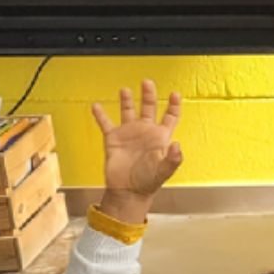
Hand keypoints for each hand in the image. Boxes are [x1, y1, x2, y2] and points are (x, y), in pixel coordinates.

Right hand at [91, 80, 184, 207]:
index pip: (170, 117)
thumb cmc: (148, 182)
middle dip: (148, 95)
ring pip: (128, 112)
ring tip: (125, 90)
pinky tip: (96, 105)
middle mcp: (145, 132)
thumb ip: (173, 159)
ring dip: (127, 100)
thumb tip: (178, 145)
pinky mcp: (113, 139)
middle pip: (149, 108)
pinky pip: (106, 123)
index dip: (173, 105)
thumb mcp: (164, 171)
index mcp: (160, 137)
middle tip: (147, 82)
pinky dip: (100, 114)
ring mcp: (129, 134)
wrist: (128, 191)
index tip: (175, 94)